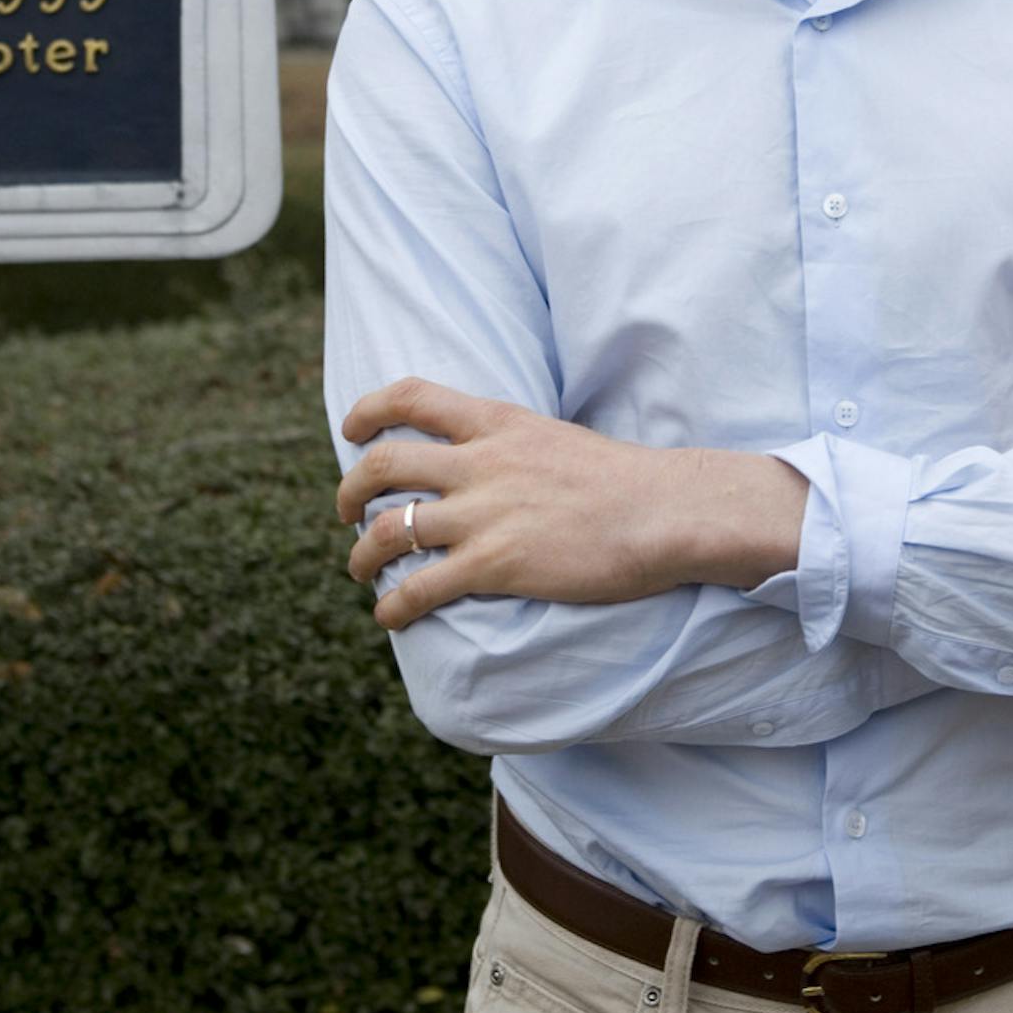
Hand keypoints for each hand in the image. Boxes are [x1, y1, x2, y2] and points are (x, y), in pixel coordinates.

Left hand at [336, 379, 808, 628]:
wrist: (666, 513)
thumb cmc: (624, 482)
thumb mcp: (557, 439)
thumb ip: (512, 447)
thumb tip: (484, 465)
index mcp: (498, 422)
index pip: (411, 396)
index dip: (367, 411)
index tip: (351, 430)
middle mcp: (480, 463)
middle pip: (381, 464)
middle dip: (349, 491)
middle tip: (346, 512)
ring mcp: (484, 514)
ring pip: (387, 530)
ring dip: (361, 555)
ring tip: (361, 570)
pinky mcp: (494, 565)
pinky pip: (418, 587)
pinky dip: (393, 605)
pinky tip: (391, 616)